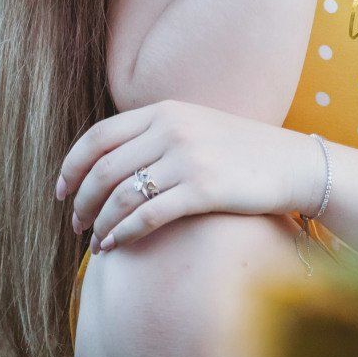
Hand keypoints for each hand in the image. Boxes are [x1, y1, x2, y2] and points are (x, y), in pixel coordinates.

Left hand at [55, 99, 324, 252]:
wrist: (296, 164)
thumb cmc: (243, 152)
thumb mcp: (196, 127)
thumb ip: (156, 136)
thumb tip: (110, 165)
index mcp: (164, 110)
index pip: (98, 135)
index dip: (72, 165)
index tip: (61, 190)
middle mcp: (172, 129)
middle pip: (104, 168)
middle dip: (81, 201)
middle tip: (75, 223)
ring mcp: (189, 157)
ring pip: (121, 195)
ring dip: (99, 223)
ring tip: (94, 243)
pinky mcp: (205, 188)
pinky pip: (148, 215)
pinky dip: (122, 233)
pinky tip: (114, 246)